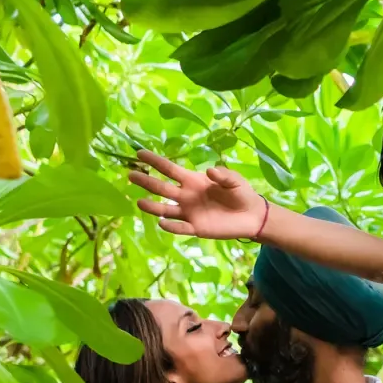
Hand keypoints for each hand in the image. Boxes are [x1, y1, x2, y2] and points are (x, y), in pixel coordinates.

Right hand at [131, 151, 269, 239]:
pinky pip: (180, 228)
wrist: (251, 216)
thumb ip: (223, 174)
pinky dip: (171, 226)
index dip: (155, 162)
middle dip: (147, 182)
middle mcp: (186, 196)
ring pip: (166, 209)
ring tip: (139, 202)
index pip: (169, 169)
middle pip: (162, 188)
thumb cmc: (240, 193)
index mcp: (192, 180)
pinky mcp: (196, 228)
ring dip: (153, 207)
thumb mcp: (234, 180)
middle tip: (131, 175)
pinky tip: (162, 223)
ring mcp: (189, 212)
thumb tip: (208, 171)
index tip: (139, 154)